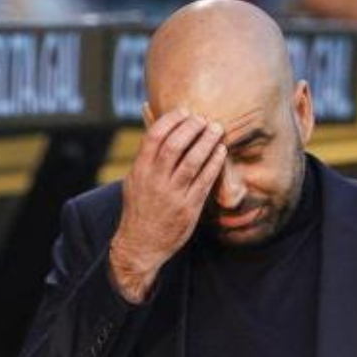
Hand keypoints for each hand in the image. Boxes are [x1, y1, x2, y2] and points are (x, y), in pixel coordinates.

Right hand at [109, 109, 228, 302]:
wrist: (141, 244)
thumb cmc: (140, 207)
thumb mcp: (135, 178)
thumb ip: (146, 152)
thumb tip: (149, 117)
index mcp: (140, 169)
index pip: (155, 135)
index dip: (172, 120)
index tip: (185, 112)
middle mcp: (155, 180)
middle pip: (175, 145)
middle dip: (192, 128)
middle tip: (204, 119)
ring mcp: (172, 195)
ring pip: (192, 161)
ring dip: (207, 142)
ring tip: (217, 130)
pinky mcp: (188, 208)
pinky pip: (204, 181)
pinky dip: (214, 163)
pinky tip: (221, 152)